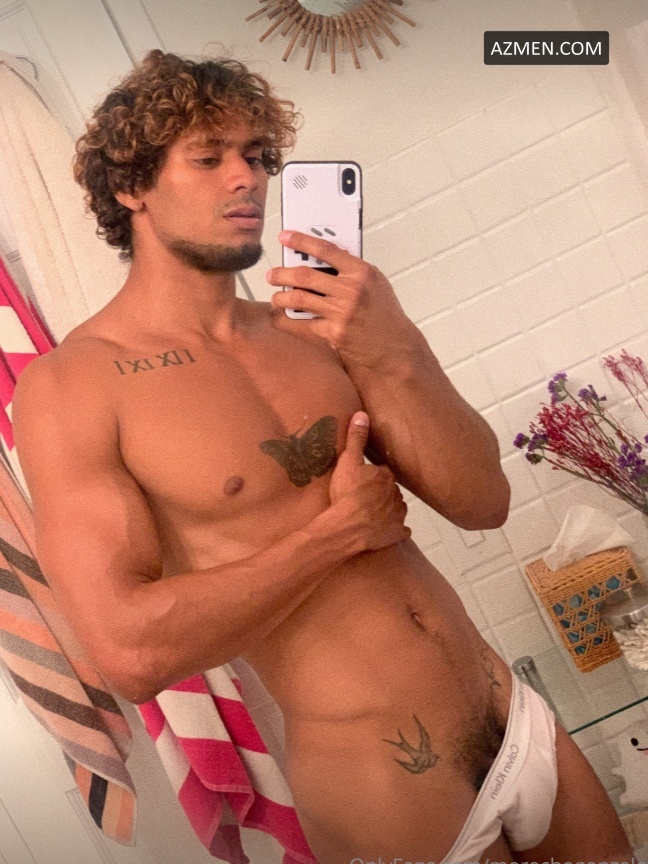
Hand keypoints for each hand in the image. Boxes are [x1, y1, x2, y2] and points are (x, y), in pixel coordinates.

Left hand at [268, 231, 423, 370]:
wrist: (395, 347)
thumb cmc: (385, 315)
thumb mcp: (375, 284)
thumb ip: (351, 271)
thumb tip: (322, 258)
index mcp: (362, 273)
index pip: (326, 250)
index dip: (301, 241)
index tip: (285, 236)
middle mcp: (351, 290)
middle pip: (305, 275)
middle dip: (282, 273)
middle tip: (272, 274)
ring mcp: (341, 313)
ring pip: (300, 299)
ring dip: (282, 297)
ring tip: (276, 298)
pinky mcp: (334, 333)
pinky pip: (307, 323)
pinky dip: (296, 320)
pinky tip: (289, 319)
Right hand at [328, 411, 409, 551]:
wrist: (348, 527)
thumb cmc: (347, 493)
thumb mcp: (347, 461)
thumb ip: (355, 439)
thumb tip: (362, 414)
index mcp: (386, 477)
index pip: (383, 472)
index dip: (372, 476)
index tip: (362, 480)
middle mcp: (396, 494)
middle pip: (390, 490)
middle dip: (381, 492)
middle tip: (364, 497)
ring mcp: (398, 516)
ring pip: (396, 509)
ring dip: (388, 510)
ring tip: (372, 514)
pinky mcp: (396, 534)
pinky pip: (400, 531)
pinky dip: (394, 531)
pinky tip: (385, 531)